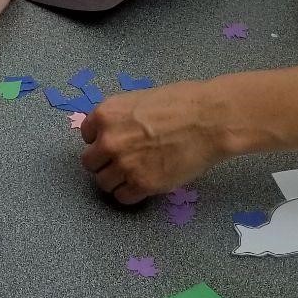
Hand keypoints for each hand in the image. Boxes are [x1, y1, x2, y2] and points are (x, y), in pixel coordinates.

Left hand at [80, 82, 229, 204]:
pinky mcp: (142, 184)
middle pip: (90, 163)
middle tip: (125, 161)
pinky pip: (123, 197)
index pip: (87, 136)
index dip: (102, 140)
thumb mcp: (139, 99)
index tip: (116, 143)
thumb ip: (121, 119)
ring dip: (117, 180)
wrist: (210, 120)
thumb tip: (115, 132)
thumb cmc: (182, 102)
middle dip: (105, 162)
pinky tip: (145, 183)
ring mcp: (124, 165)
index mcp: (106, 115)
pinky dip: (131, 193)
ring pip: (104, 183)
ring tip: (136, 173)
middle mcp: (109, 141)